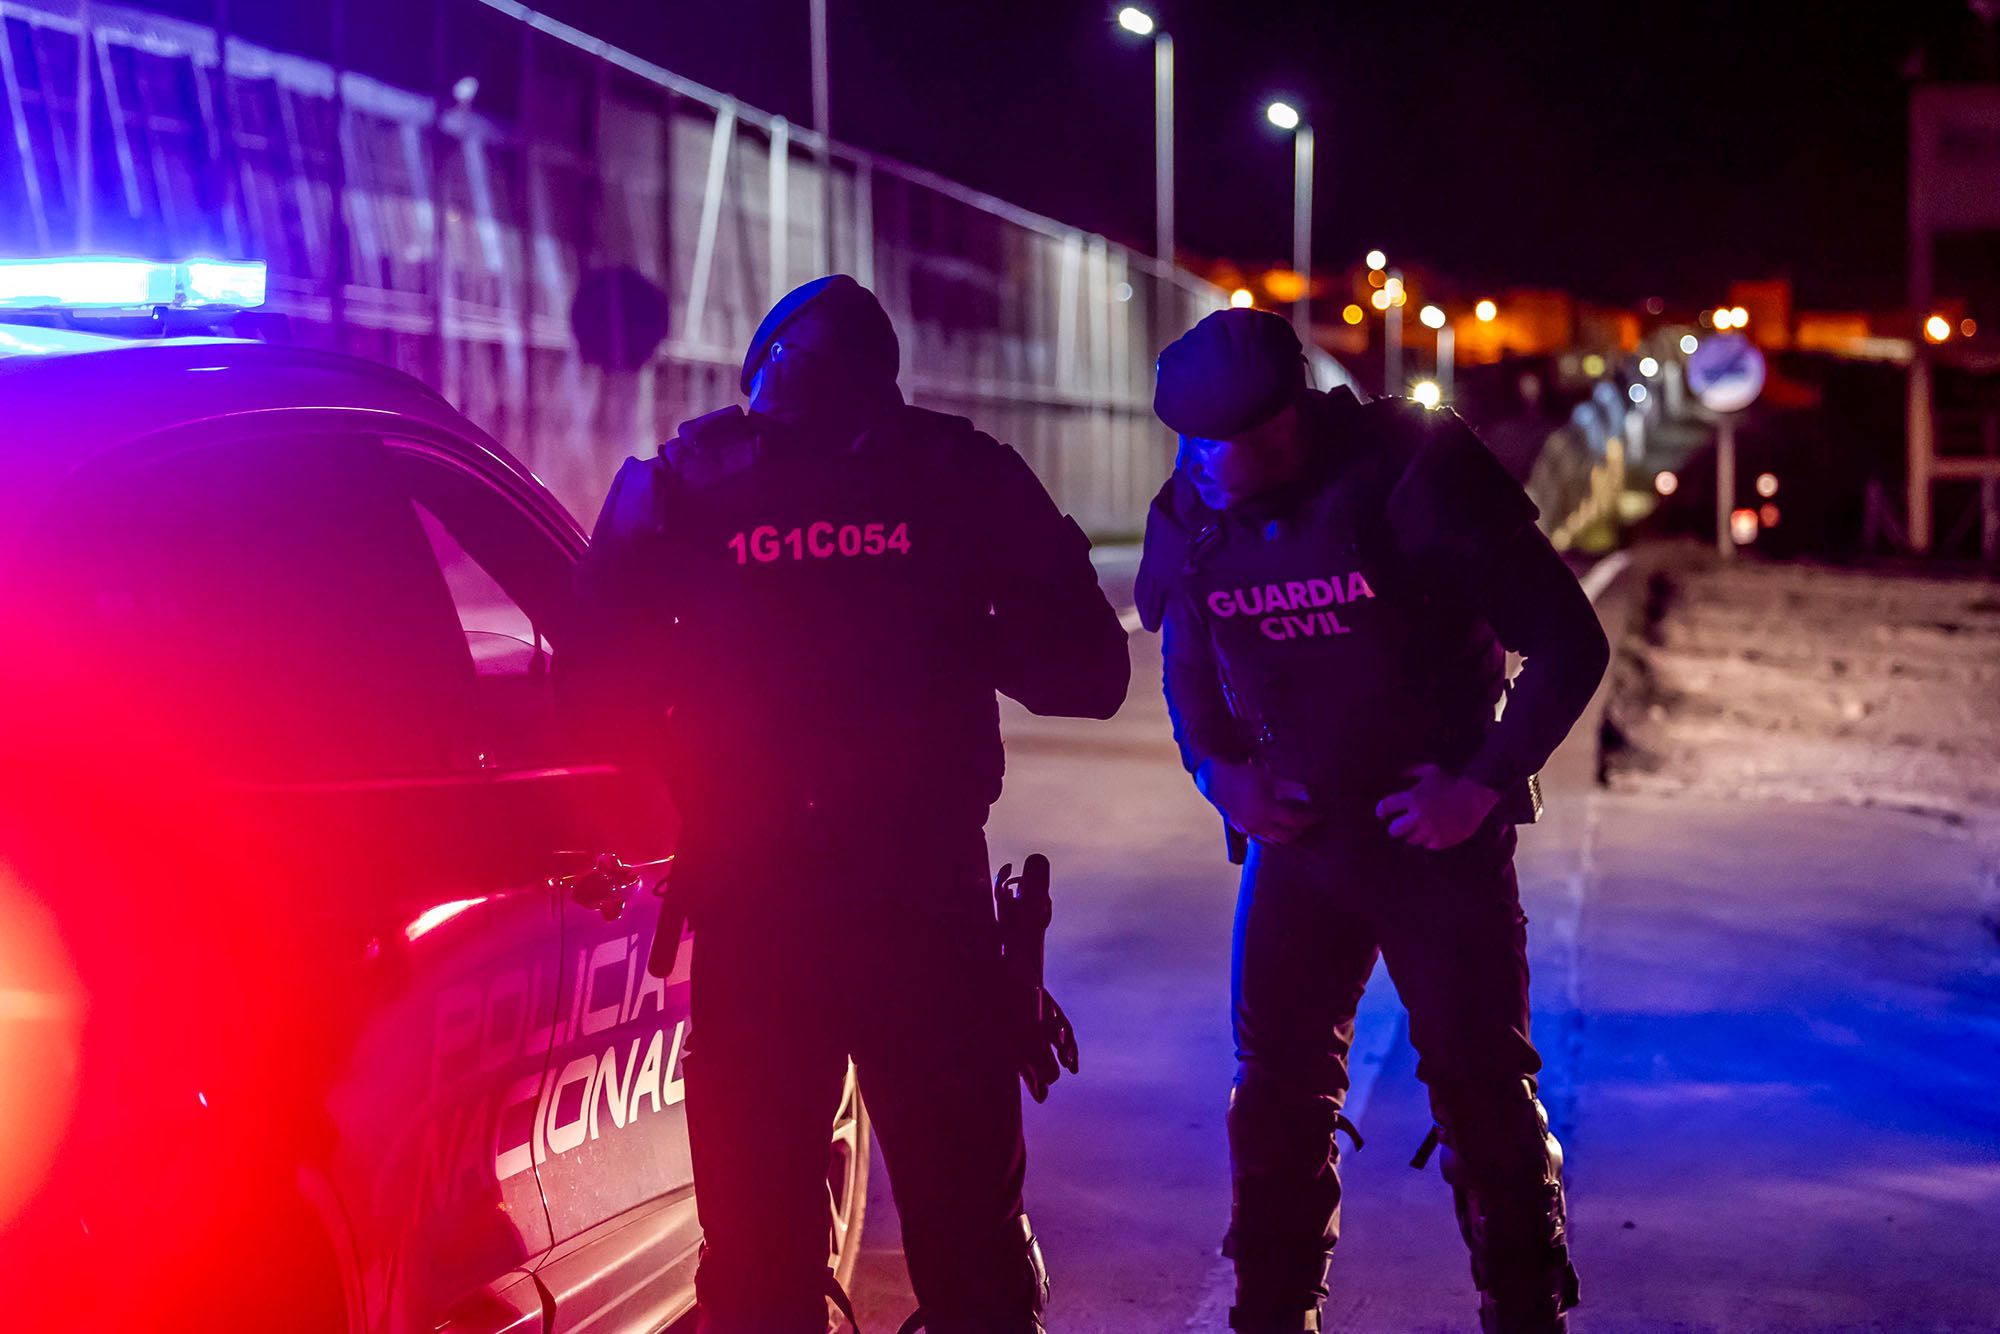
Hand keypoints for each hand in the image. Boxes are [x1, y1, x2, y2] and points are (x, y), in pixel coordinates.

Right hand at [1197, 760, 1319, 843]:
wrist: (1216, 782)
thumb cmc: (1243, 776)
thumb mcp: (1269, 777)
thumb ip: (1290, 787)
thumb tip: (1309, 794)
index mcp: (1265, 810)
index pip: (1294, 819)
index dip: (1309, 818)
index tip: (1318, 814)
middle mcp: (1257, 823)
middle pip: (1287, 836)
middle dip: (1300, 830)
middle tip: (1308, 821)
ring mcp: (1249, 829)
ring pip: (1275, 840)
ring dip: (1287, 834)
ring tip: (1295, 823)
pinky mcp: (1243, 830)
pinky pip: (1263, 837)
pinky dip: (1274, 833)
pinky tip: (1277, 823)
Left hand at [1374, 763, 1499, 849]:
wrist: (1477, 794)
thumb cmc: (1454, 779)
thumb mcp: (1431, 771)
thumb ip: (1413, 772)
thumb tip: (1401, 774)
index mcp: (1413, 798)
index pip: (1387, 807)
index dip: (1382, 811)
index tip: (1382, 814)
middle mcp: (1418, 816)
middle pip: (1394, 830)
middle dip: (1395, 827)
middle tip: (1399, 825)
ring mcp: (1430, 830)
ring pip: (1411, 840)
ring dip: (1413, 834)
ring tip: (1418, 829)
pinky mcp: (1443, 840)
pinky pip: (1429, 845)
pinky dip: (1429, 840)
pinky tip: (1433, 834)